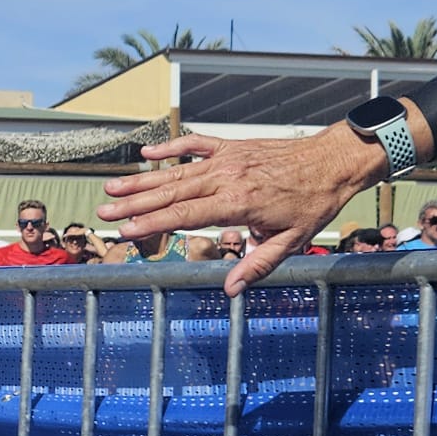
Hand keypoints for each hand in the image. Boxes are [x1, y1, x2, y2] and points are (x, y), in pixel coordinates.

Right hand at [98, 124, 386, 295]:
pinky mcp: (231, 147)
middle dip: (134, 203)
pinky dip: (170, 149)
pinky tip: (147, 155)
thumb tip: (230, 290)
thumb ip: (256, 265)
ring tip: (112, 187)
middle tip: (103, 210)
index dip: (151, 223)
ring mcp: (226, 160)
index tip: (125, 230)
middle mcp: (226, 178)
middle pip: (170, 193)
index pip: (184, 215)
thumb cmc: (313, 203)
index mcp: (237, 203)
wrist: (333, 161)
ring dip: (141, 180)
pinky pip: (194, 145)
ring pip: (176, 172)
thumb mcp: (291, 242)